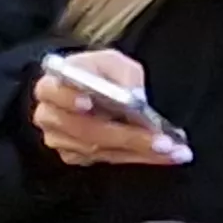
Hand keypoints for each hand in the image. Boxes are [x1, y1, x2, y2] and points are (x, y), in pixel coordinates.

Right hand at [33, 50, 189, 166]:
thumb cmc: (100, 73)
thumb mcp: (113, 62)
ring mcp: (59, 140)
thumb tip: (133, 99)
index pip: (52, 92)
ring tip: (174, 151)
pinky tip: (162, 156)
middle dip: (127, 137)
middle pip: (85, 130)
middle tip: (162, 142)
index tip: (88, 103)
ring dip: (139, 152)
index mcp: (51, 86)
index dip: (68, 98)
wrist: (92, 90)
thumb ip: (121, 75)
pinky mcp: (72, 156)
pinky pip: (107, 160)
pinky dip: (137, 158)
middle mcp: (49, 116)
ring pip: (99, 150)